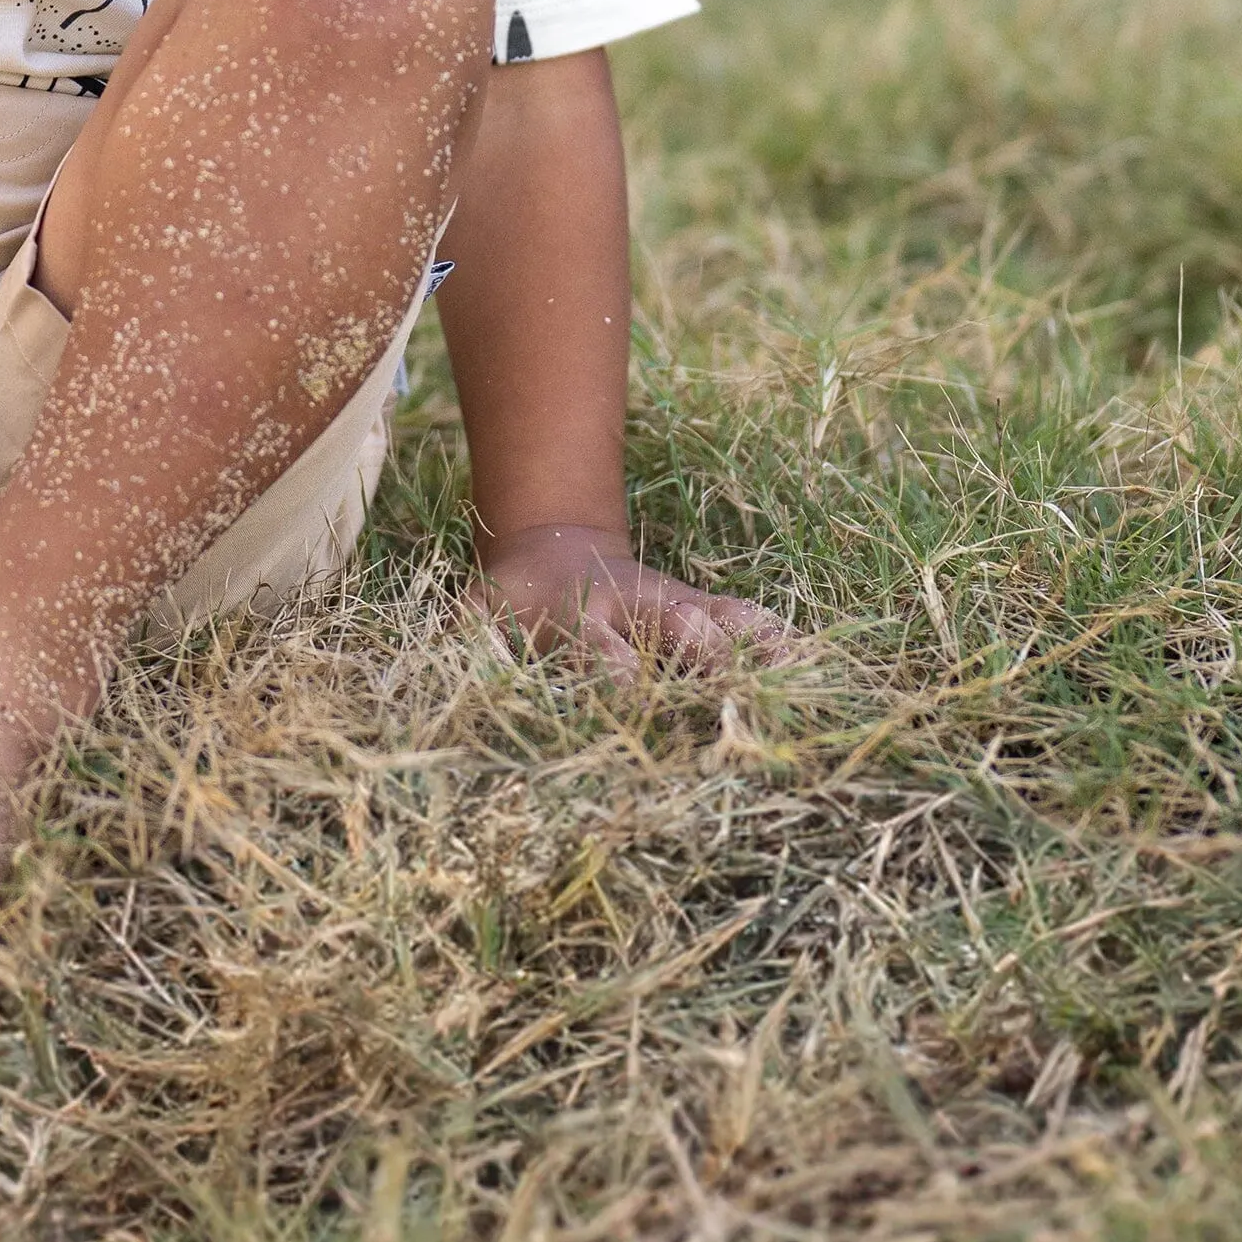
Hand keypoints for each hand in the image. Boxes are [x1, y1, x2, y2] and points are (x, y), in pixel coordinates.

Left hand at [474, 521, 797, 679]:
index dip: (611, 670)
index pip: (598, 648)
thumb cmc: (514, 602)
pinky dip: (787, 643)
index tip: (626, 693)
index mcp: (580, 616)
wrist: (555, 547)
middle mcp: (638, 608)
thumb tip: (420, 692)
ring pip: (726, 622)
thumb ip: (463, 646)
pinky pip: (753, 623)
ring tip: (803, 686)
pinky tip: (822, 672)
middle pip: (678, 627)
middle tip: (732, 694)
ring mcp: (679, 605)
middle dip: (704, 655)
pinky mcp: (708, 610)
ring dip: (760, 651)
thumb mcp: (478, 616)